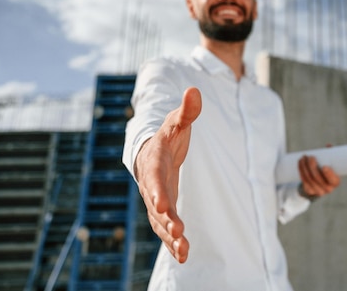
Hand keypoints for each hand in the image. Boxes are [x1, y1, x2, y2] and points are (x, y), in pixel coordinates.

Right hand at [134, 87, 201, 262]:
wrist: (152, 149)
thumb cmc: (167, 135)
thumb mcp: (177, 121)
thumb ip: (187, 111)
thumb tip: (194, 91)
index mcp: (154, 162)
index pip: (154, 178)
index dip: (158, 192)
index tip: (165, 207)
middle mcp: (151, 184)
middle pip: (156, 205)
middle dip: (166, 220)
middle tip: (178, 234)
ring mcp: (156, 198)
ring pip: (160, 221)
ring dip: (170, 237)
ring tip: (183, 252)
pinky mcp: (163, 209)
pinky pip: (165, 228)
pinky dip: (172, 242)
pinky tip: (183, 256)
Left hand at [298, 155, 340, 199]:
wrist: (321, 185)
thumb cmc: (329, 171)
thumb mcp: (333, 165)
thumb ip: (331, 155)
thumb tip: (328, 145)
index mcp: (336, 182)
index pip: (332, 179)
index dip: (328, 174)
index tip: (324, 166)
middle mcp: (328, 189)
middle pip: (317, 178)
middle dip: (312, 167)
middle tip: (311, 157)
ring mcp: (318, 191)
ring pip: (309, 178)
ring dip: (305, 167)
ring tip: (304, 157)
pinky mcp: (309, 190)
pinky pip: (303, 180)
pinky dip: (301, 170)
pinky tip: (300, 162)